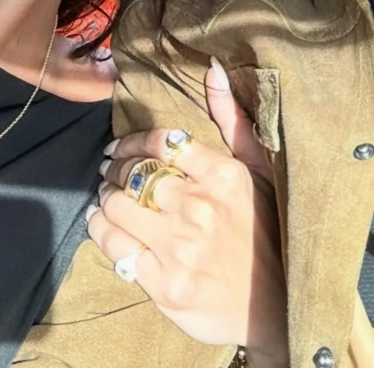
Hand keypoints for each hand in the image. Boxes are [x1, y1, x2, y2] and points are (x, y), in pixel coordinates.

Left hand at [87, 60, 287, 366]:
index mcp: (223, 174)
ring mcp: (180, 246)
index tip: (119, 147)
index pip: (161, 143)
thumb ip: (233, 119)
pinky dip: (101, 232)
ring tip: (105, 197)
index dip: (132, 142)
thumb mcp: (258, 169)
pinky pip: (116, 249)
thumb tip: (214, 68)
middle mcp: (199, 207)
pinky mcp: (164, 283)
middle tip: (109, 173)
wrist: (272, 304)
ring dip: (104, 199)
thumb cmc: (263, 229)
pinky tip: (101, 224)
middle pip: (134, 175)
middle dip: (114, 171)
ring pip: (118, 208)